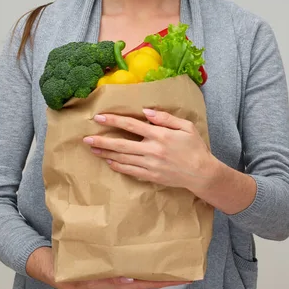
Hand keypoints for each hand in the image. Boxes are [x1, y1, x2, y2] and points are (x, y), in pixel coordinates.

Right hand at [26, 246, 189, 288]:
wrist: (43, 262)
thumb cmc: (58, 269)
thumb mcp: (74, 276)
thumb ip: (98, 279)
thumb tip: (127, 279)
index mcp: (107, 285)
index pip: (139, 285)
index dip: (159, 283)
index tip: (179, 279)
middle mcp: (112, 280)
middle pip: (144, 278)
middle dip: (163, 275)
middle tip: (184, 267)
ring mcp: (110, 272)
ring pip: (138, 270)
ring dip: (154, 265)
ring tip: (172, 254)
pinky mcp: (106, 263)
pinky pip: (127, 261)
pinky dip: (139, 257)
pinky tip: (147, 248)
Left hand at [83, 108, 217, 192]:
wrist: (202, 174)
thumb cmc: (195, 147)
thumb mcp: (186, 126)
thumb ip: (165, 118)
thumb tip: (146, 111)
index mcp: (160, 135)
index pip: (131, 125)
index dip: (114, 121)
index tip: (99, 118)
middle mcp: (152, 150)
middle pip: (121, 145)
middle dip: (102, 141)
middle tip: (86, 139)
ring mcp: (150, 165)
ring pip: (123, 159)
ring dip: (106, 154)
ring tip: (92, 149)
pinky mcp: (151, 176)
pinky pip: (130, 171)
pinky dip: (118, 167)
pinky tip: (109, 162)